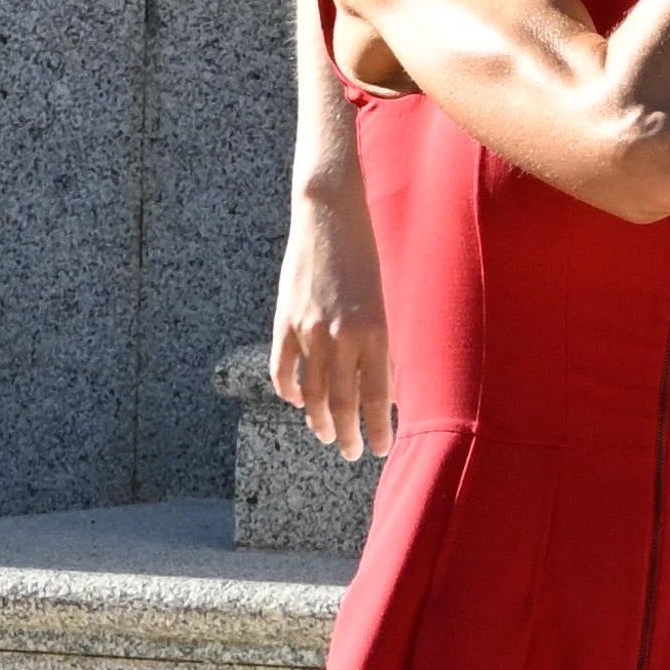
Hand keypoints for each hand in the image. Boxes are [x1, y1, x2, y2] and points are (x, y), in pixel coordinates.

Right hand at [267, 166, 388, 461]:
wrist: (330, 216)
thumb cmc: (367, 256)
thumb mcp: (386, 302)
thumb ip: (381, 345)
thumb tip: (382, 388)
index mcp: (375, 333)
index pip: (376, 398)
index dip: (378, 429)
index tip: (381, 448)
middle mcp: (342, 337)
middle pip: (344, 403)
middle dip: (348, 435)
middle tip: (351, 452)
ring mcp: (310, 330)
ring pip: (312, 392)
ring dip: (319, 420)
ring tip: (326, 435)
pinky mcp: (286, 320)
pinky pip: (284, 368)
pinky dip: (289, 391)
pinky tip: (297, 401)